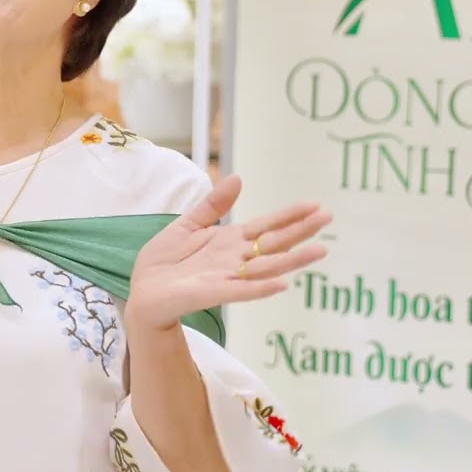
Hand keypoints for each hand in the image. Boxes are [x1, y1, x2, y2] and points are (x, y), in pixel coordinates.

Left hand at [126, 175, 329, 332]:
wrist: (142, 290)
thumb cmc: (164, 261)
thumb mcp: (188, 224)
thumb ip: (213, 205)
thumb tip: (239, 178)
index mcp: (230, 241)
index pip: (267, 226)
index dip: (290, 215)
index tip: (315, 205)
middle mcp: (236, 259)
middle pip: (275, 243)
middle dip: (301, 231)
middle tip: (328, 217)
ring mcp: (227, 277)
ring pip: (267, 267)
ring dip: (293, 260)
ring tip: (320, 251)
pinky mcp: (213, 293)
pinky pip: (242, 291)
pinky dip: (262, 287)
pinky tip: (282, 284)